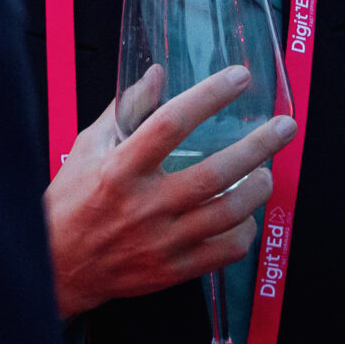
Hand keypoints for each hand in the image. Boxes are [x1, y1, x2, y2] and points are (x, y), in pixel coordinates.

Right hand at [45, 65, 295, 319]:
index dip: (209, 97)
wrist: (59, 266)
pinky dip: (245, 231)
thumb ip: (127, 110)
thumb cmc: (73, 200)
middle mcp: (143, 206)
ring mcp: (161, 242)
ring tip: (268, 172)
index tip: (239, 78)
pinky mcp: (173, 271)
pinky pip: (225, 252)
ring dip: (258, 189)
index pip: (170, 124)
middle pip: (214, 173)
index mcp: (119, 169)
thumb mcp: (89, 146)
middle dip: (258, 147)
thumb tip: (157, 73)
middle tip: (285, 126)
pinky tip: (246, 215)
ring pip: (227, 214)